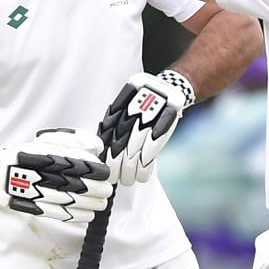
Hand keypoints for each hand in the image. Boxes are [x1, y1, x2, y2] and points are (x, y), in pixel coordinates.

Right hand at [0, 129, 114, 224]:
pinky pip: (56, 213)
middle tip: (107, 191)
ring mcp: (33, 191)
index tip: (105, 173)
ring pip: (66, 200)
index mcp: (42, 154)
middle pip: (71, 182)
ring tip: (101, 204)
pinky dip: (74, 215)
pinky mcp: (30, 206)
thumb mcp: (48, 140)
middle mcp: (37, 172)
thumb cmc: (28, 155)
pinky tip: (88, 215)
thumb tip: (96, 146)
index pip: (73, 161)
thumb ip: (73, 140)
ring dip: (87, 204)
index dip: (92, 169)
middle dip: (94, 189)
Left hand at [99, 69, 194, 183]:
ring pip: (134, 151)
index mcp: (117, 111)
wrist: (166, 88)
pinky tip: (143, 175)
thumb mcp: (124, 109)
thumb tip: (103, 152)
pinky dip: (146, 166)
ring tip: (130, 181)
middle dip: (117, 168)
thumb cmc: (142, 104)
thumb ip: (113, 127)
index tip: (106, 173)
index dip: (107, 158)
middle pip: (119, 147)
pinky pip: (151, 150)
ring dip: (131, 171)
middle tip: (118, 180)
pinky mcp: (163, 122)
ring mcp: (147, 118)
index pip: (108, 139)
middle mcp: (130, 114)